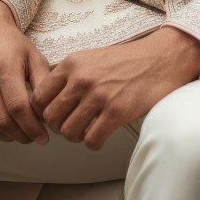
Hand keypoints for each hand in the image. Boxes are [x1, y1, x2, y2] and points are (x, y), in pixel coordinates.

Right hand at [0, 0, 50, 144]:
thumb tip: (49, 110)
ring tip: (20, 133)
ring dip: (6, 137)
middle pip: (2, 121)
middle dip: (21, 135)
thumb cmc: (11, 42)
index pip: (18, 107)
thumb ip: (43, 81)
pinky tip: (3, 129)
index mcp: (4, 65)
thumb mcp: (33, 54)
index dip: (32, 127)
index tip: (44, 137)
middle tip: (34, 137)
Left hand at [31, 26, 199, 150]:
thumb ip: (69, 73)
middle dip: (59, 126)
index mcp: (73, 63)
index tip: (55, 115)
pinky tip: (102, 133)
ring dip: (76, 136)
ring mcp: (99, 95)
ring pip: (68, 132)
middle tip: (71, 124)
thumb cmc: (126, 60)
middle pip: (51, 118)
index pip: (39, 96)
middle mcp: (82, 78)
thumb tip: (46, 94)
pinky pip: (91, 141)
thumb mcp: (91, 56)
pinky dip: (94, 142)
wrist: (160, 58)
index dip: (44, 111)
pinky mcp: (116, 111)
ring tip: (87, 129)